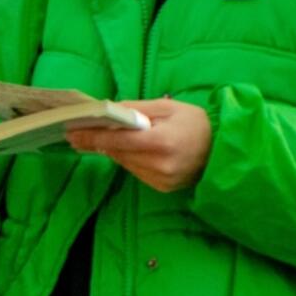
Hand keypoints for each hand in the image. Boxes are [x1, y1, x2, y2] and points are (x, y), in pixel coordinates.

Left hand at [68, 98, 213, 192]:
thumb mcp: (167, 107)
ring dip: (113, 151)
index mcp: (161, 141)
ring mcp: (161, 180)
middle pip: (117, 153)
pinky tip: (131, 150)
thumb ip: (136, 109)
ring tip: (100, 139)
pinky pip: (137, 172)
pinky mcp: (162, 188)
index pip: (117, 141)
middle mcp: (159, 165)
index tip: (72, 133)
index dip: (92, 137)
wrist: (223, 149)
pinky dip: (130, 160)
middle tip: (77, 133)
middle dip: (98, 142)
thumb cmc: (196, 123)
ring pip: (125, 164)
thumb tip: (108, 111)